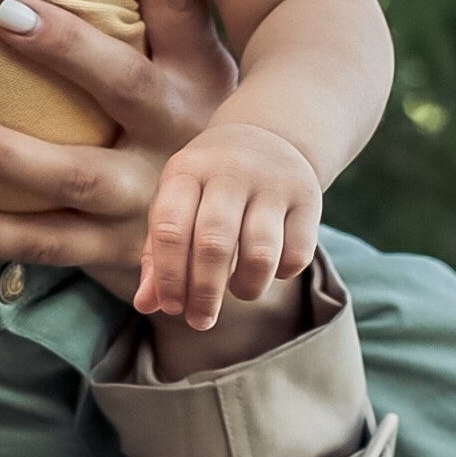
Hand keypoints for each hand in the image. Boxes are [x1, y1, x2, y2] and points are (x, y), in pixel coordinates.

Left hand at [0, 0, 236, 291]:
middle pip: (123, 86)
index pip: (180, 3)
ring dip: (4, 154)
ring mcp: (146, 198)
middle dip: (68, 51)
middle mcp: (177, 133)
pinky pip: (41, 243)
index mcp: (196, 73)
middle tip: (3, 13)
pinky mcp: (112, 252)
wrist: (231, 249)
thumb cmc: (196, 122)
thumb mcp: (197, 58)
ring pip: (72, 176)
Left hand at [135, 120, 322, 329]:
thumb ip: (157, 253)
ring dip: (246, 287)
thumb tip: (146, 304)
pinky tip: (268, 271)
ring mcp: (273, 182)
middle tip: (200, 320)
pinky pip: (298, 254)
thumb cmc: (206, 186)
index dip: (169, 276)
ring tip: (237, 291)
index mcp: (186, 170)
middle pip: (213, 244)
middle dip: (204, 293)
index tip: (172, 307)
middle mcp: (230, 171)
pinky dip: (281, 275)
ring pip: (260, 253)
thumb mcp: (176, 204)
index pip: (170, 229)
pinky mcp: (309, 197)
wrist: (267, 136)